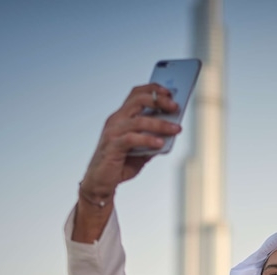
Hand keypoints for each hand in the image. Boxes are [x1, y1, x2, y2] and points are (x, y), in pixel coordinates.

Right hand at [79, 84, 180, 199]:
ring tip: (176, 128)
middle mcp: (116, 120)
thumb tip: (173, 131)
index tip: (169, 92)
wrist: (101, 183)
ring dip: (160, 123)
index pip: (136, 94)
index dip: (153, 89)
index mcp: (122, 116)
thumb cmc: (120, 164)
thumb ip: (153, 139)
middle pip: (139, 100)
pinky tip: (160, 143)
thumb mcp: (142, 150)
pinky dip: (148, 140)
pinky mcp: (112, 145)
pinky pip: (132, 138)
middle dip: (159, 101)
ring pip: (139, 120)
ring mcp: (113, 132)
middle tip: (175, 107)